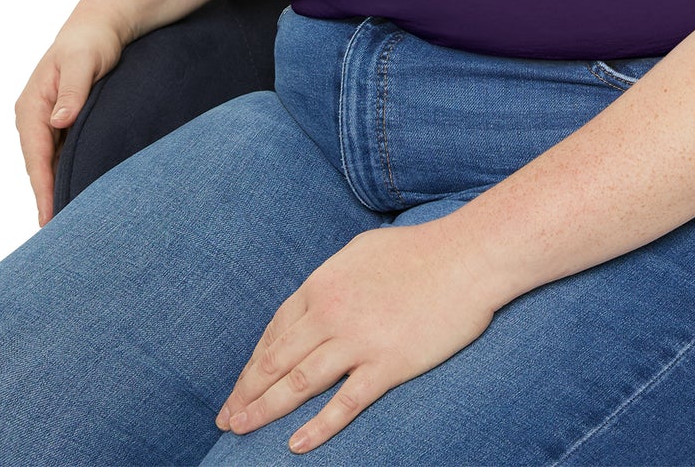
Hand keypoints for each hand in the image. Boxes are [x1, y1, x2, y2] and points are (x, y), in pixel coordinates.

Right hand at [14, 8, 130, 226]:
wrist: (102, 24)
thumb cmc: (92, 41)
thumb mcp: (83, 62)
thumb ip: (73, 91)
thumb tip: (59, 120)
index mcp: (31, 107)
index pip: (35, 157)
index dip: (42, 189)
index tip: (49, 218)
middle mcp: (34, 117)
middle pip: (40, 166)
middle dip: (49, 196)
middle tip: (61, 234)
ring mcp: (47, 120)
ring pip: (50, 163)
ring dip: (58, 187)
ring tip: (70, 223)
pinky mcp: (64, 121)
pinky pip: (63, 153)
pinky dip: (69, 172)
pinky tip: (81, 190)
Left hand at [215, 220, 496, 454]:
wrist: (468, 256)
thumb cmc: (420, 250)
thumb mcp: (362, 251)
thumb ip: (333, 279)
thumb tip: (314, 302)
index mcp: (323, 284)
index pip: (275, 330)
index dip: (253, 362)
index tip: (241, 385)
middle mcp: (331, 313)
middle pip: (276, 360)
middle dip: (246, 393)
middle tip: (226, 418)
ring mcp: (358, 340)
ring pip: (298, 384)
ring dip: (264, 411)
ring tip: (241, 430)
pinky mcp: (387, 364)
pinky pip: (344, 404)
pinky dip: (317, 428)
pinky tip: (296, 445)